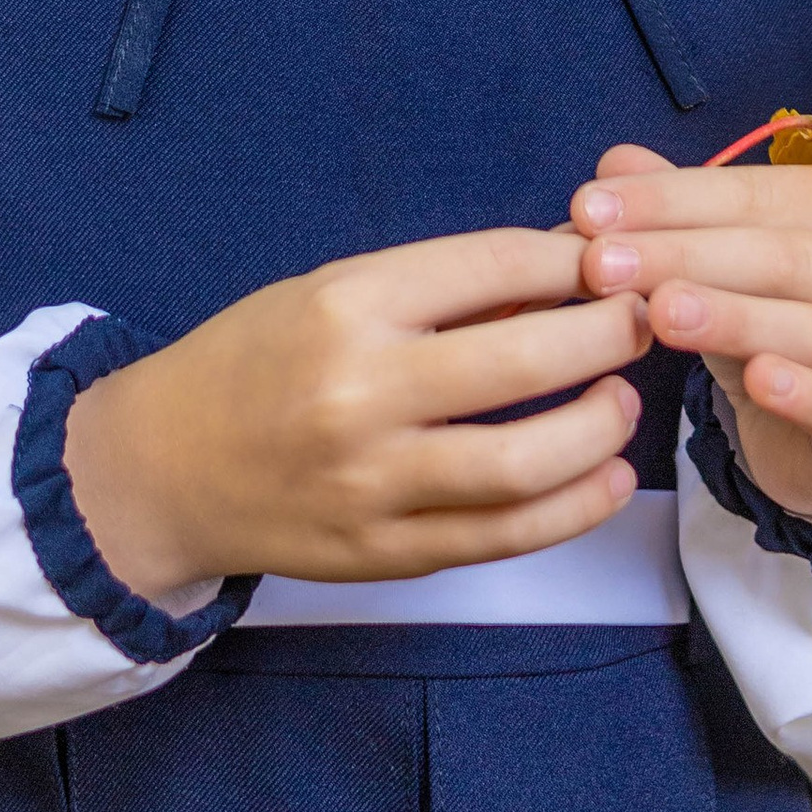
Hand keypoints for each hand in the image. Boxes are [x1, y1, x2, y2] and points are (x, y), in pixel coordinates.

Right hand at [61, 228, 652, 607]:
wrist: (163, 470)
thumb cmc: (257, 363)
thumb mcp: (332, 292)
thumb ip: (444, 287)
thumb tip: (571, 263)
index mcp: (346, 306)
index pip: (494, 266)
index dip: (577, 259)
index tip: (619, 257)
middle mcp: (360, 393)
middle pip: (526, 360)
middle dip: (611, 332)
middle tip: (648, 319)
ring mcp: (374, 484)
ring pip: (526, 462)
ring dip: (601, 426)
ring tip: (623, 400)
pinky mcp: (386, 553)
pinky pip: (504, 536)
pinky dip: (575, 507)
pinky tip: (606, 477)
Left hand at [570, 144, 811, 531]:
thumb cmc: (774, 329)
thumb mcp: (721, 266)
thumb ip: (678, 213)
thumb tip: (614, 164)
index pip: (762, 193)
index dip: (673, 198)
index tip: (590, 209)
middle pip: (787, 256)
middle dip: (686, 254)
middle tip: (602, 263)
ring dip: (736, 318)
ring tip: (663, 311)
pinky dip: (806, 392)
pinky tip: (758, 382)